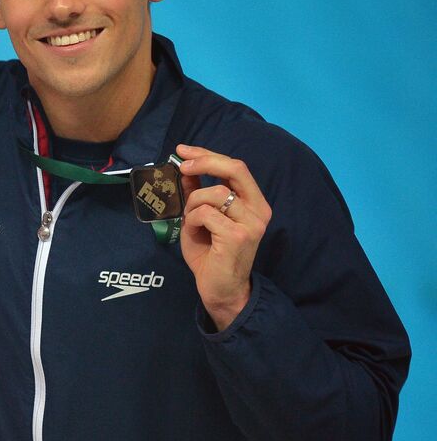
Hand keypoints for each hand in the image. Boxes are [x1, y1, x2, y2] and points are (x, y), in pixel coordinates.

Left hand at [176, 144, 272, 329]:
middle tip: (181, 165)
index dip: (208, 154)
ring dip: (192, 205)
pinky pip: (205, 214)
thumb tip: (185, 170)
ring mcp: (251, 223)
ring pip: (212, 193)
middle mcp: (259, 210)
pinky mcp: (238, 236)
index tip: (183, 150)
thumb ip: (197, 194)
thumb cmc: (210, 254)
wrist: (220, 289)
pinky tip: (196, 234)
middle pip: (235, 169)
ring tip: (192, 223)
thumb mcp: (200, 219)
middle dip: (204, 161)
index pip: (236, 167)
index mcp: (254, 202)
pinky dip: (192, 221)